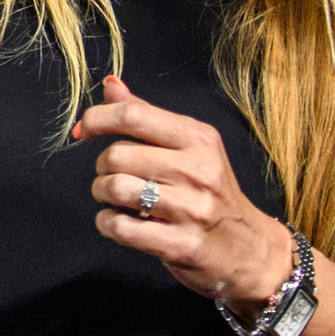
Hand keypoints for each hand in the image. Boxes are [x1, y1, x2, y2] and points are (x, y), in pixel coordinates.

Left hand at [76, 76, 294, 306]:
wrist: (250, 250)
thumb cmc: (211, 193)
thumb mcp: (190, 148)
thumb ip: (148, 117)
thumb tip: (111, 85)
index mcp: (198, 139)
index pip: (134, 115)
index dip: (97, 119)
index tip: (84, 131)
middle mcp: (198, 170)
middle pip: (116, 155)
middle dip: (101, 167)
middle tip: (112, 176)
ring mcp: (192, 210)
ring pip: (115, 188)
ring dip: (102, 195)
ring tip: (117, 199)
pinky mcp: (182, 245)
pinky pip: (120, 227)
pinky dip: (108, 224)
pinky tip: (120, 222)